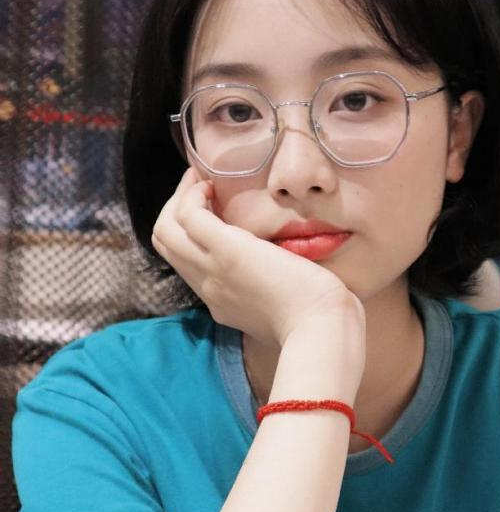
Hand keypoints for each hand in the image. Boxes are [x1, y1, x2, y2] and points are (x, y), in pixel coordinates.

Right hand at [151, 168, 363, 348]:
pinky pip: (188, 216)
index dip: (189, 234)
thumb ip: (275, 295)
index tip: (210, 210)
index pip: (187, 265)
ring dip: (180, 198)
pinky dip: (192, 195)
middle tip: (199, 187)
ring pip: (166, 230)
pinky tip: (212, 185)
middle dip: (176, 210)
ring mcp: (213, 270)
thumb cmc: (319, 321)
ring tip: (202, 180)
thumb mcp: (285, 311)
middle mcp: (209, 288)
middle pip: (167, 245)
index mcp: (222, 303)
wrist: (322, 330)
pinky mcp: (227, 251)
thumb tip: (284, 277)